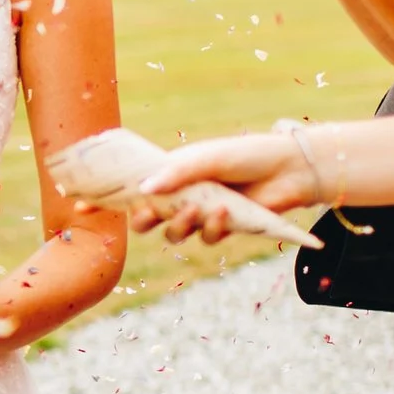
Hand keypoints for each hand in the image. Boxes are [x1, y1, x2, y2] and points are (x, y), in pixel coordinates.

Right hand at [129, 132, 323, 243]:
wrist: (290, 170)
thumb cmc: (248, 155)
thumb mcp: (210, 157)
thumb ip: (178, 174)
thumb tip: (144, 190)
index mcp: (176, 172)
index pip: (141, 186)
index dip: (122, 197)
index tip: (102, 201)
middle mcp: (186, 194)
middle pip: (151, 217)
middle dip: (144, 219)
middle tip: (148, 214)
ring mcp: (204, 212)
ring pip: (176, 232)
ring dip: (179, 225)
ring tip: (193, 211)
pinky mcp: (225, 228)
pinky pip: (207, 237)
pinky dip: (212, 228)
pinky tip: (223, 213)